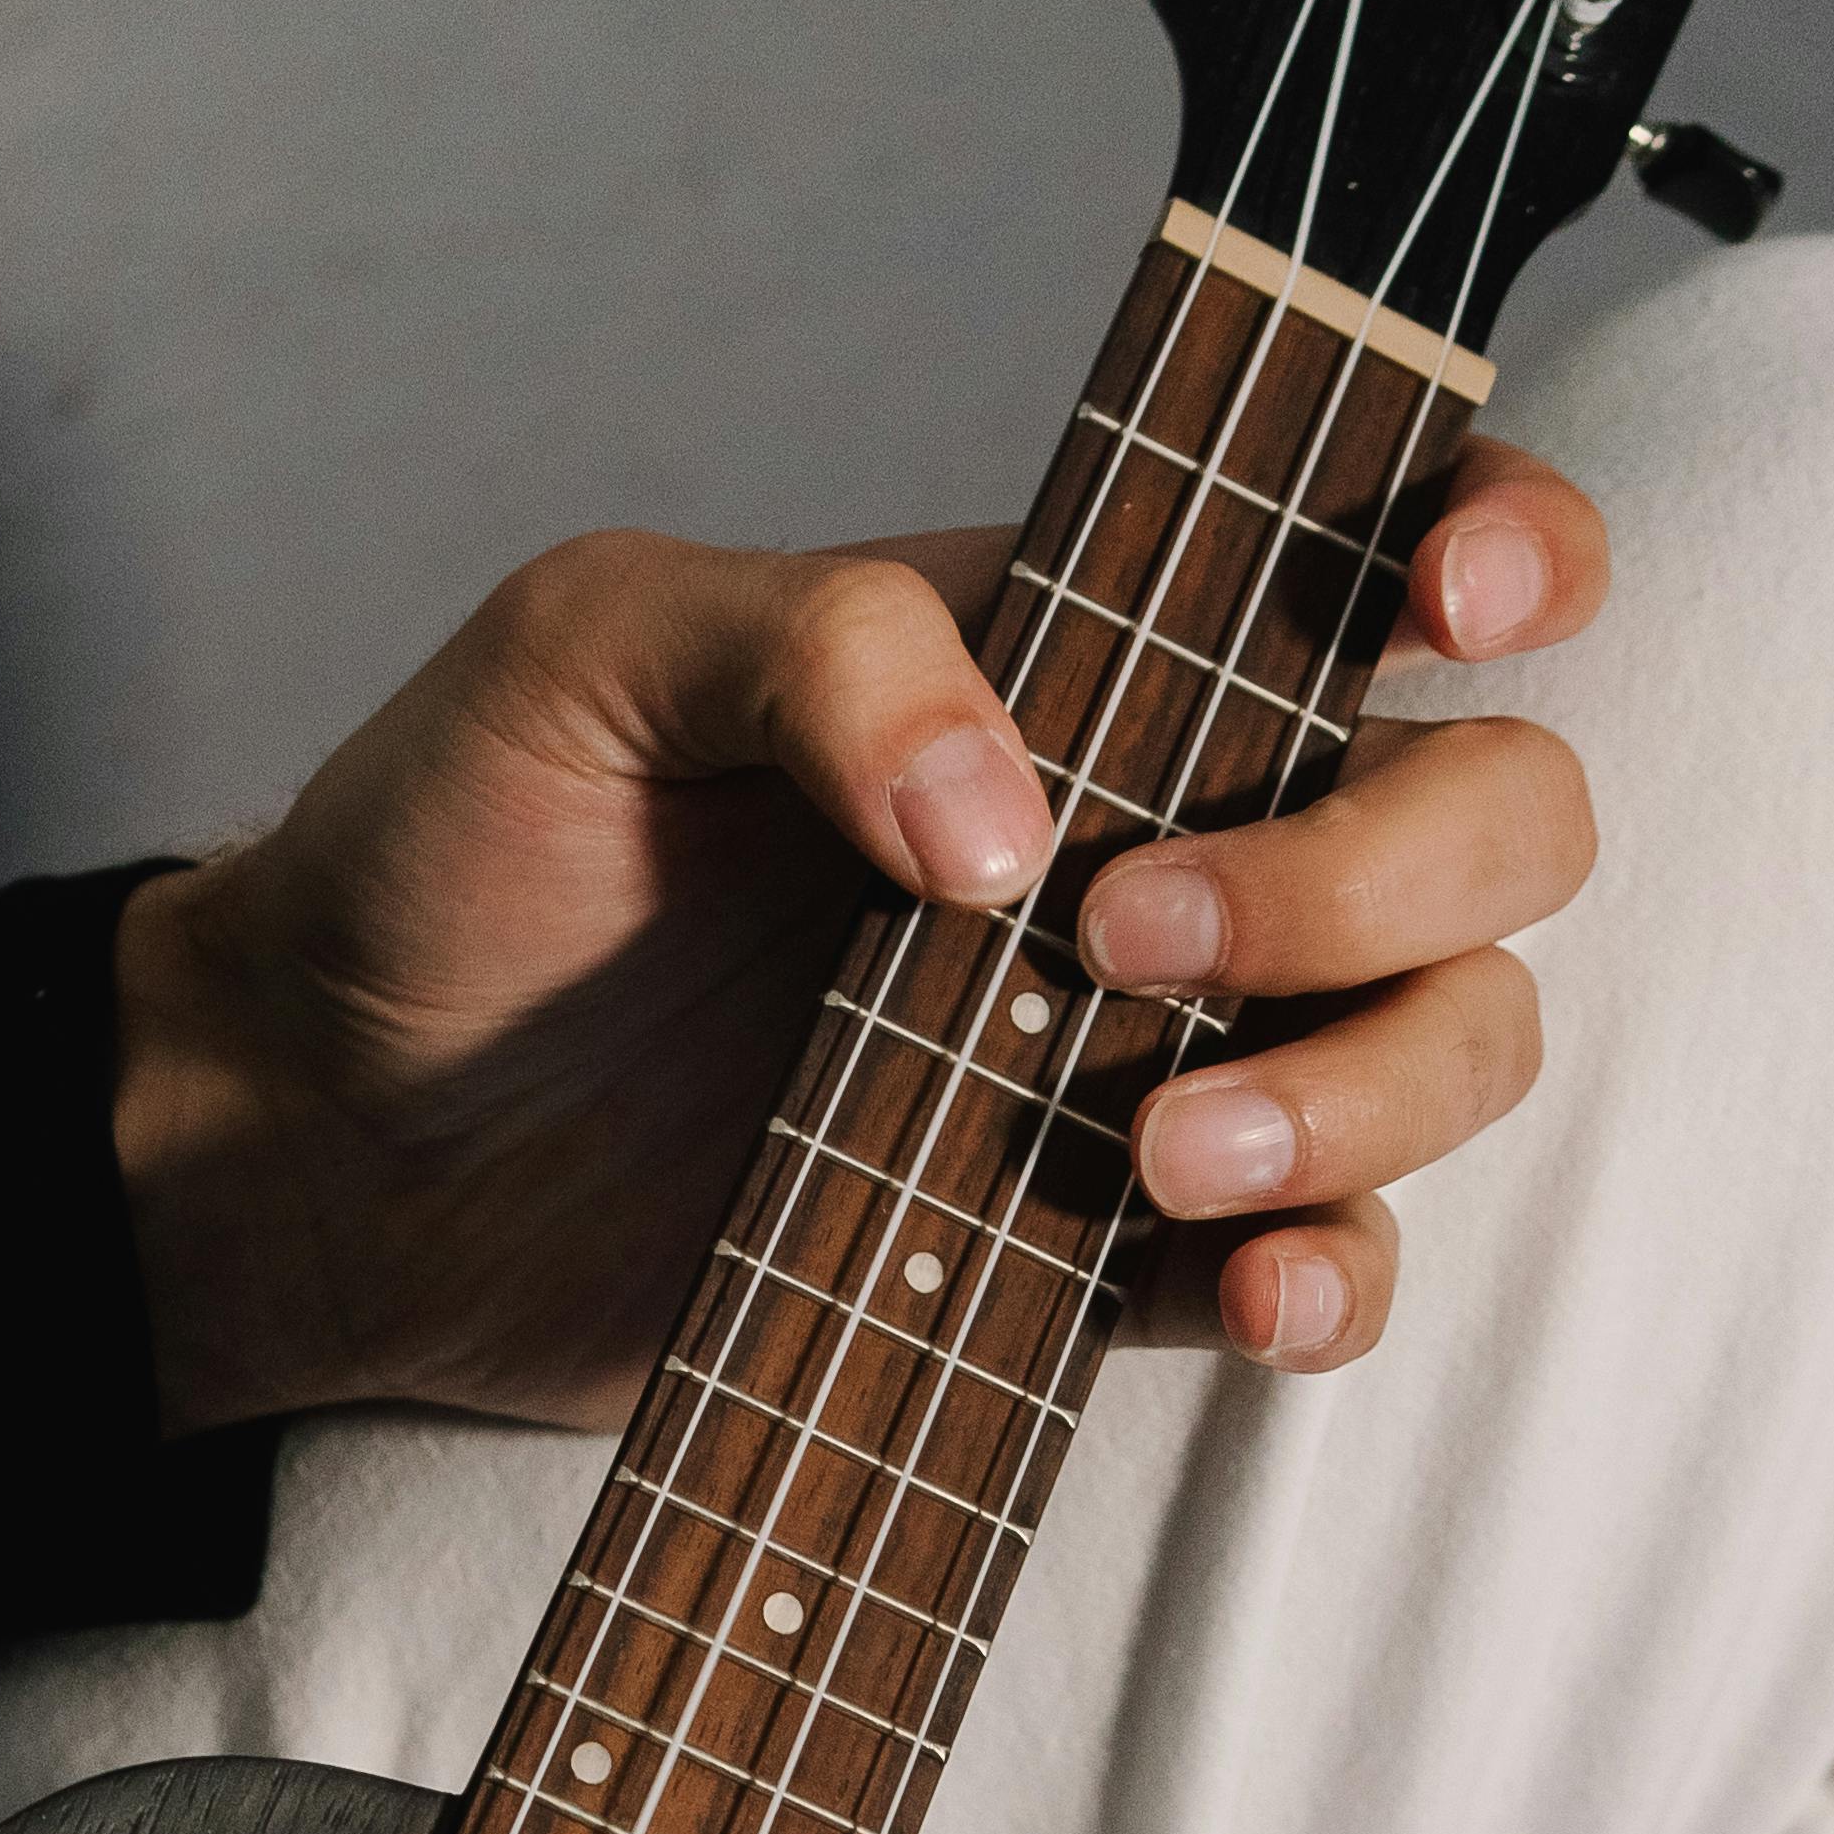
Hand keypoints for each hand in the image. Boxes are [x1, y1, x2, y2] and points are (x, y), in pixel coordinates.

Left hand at [114, 469, 1603, 1436]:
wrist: (330, 1153)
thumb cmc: (447, 860)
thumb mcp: (584, 656)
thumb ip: (818, 649)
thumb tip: (1014, 810)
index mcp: (1076, 644)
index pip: (1376, 545)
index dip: (1503, 548)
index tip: (1455, 607)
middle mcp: (1161, 829)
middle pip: (1485, 816)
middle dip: (1384, 873)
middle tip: (1132, 941)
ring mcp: (1149, 1050)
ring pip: (1449, 1039)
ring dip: (1372, 1089)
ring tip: (1163, 1151)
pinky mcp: (1095, 1247)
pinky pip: (1323, 1259)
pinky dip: (1335, 1276)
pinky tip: (1244, 1289)